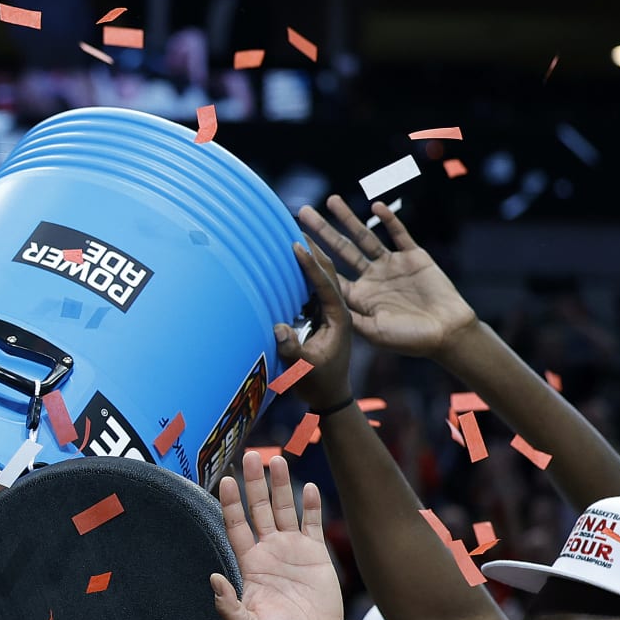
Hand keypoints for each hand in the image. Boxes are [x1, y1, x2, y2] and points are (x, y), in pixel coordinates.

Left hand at [210, 451, 341, 619]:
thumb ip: (229, 609)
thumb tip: (214, 581)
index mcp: (249, 564)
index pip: (236, 526)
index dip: (232, 503)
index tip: (227, 480)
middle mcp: (268, 551)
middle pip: (258, 509)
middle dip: (254, 484)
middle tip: (251, 456)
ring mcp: (292, 550)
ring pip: (284, 510)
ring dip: (281, 486)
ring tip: (278, 461)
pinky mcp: (316, 555)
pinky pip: (312, 524)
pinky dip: (311, 506)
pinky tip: (309, 487)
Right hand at [273, 238, 354, 407]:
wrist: (330, 396)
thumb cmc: (319, 384)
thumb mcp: (305, 369)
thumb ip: (293, 349)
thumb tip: (279, 327)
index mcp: (340, 319)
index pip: (326, 284)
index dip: (311, 265)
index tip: (298, 244)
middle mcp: (338, 310)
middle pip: (328, 271)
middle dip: (316, 247)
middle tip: (300, 223)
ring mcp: (330, 311)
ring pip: (321, 276)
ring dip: (311, 254)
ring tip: (295, 232)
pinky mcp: (320, 315)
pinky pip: (312, 288)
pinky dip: (303, 271)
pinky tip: (290, 259)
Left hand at [297, 196, 477, 360]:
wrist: (447, 333)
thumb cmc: (410, 340)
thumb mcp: (374, 332)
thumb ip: (351, 318)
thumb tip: (325, 307)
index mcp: (358, 297)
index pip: (329, 273)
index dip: (312, 259)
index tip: (292, 243)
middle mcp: (371, 278)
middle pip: (340, 250)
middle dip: (322, 231)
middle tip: (302, 213)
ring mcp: (391, 266)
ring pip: (365, 237)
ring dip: (348, 219)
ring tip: (331, 200)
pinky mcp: (413, 257)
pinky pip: (399, 235)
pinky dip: (388, 221)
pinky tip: (375, 207)